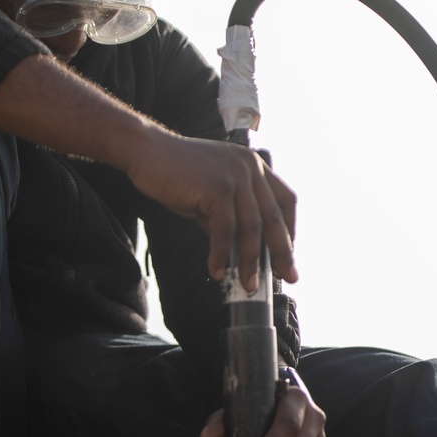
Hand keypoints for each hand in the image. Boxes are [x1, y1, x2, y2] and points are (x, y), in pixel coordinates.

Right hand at [127, 128, 297, 289]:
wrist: (147, 152)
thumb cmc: (177, 174)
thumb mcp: (213, 192)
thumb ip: (230, 216)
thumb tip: (242, 253)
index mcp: (254, 166)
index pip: (285, 200)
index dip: (290, 229)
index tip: (288, 253)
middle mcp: (250, 168)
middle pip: (275, 217)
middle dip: (282, 252)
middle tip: (287, 276)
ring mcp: (235, 176)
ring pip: (252, 227)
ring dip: (250, 261)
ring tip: (248, 284)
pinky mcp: (217, 187)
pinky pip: (225, 230)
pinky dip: (221, 254)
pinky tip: (216, 270)